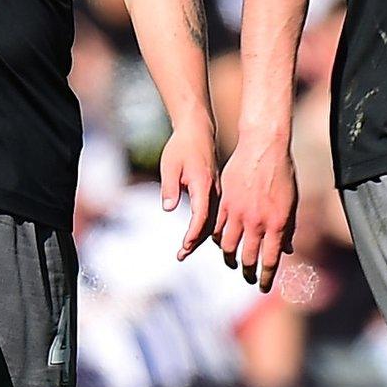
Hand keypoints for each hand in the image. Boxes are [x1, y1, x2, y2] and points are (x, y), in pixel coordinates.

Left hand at [158, 124, 216, 260]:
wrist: (197, 131)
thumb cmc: (181, 147)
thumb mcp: (170, 165)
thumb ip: (169, 187)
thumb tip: (168, 208)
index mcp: (204, 184)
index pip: (201, 215)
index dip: (193, 234)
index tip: (183, 246)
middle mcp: (215, 190)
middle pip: (209, 223)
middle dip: (195, 242)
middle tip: (181, 256)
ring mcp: (217, 191)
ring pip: (213, 220)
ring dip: (200, 237)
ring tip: (185, 250)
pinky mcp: (216, 190)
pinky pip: (214, 214)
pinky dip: (205, 227)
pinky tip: (196, 235)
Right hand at [215, 132, 295, 291]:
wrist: (264, 146)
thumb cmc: (282, 173)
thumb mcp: (292, 203)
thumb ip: (288, 228)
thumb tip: (287, 249)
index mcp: (277, 224)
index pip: (270, 260)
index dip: (267, 277)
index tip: (264, 286)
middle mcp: (257, 222)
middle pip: (248, 257)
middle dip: (248, 272)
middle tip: (248, 277)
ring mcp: (239, 212)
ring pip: (229, 246)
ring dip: (231, 258)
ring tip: (233, 262)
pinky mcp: (225, 202)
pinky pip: (218, 228)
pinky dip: (219, 238)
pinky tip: (222, 242)